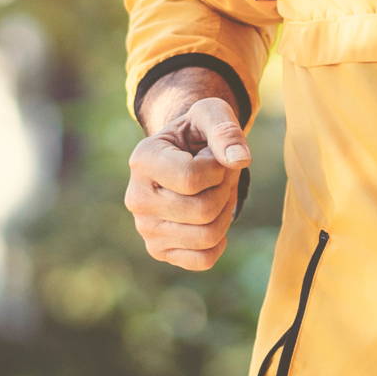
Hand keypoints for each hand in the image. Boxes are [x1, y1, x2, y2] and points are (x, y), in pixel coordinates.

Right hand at [126, 72, 250, 270]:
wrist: (184, 155)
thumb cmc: (198, 133)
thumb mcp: (211, 115)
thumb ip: (225, 130)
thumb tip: (239, 160)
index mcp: (142, 160)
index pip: (191, 178)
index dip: (218, 168)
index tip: (215, 156)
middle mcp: (136, 198)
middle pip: (203, 211)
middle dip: (225, 191)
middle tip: (221, 176)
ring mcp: (145, 229)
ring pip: (206, 237)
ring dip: (225, 213)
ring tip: (217, 193)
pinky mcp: (159, 250)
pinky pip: (203, 260)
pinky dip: (219, 241)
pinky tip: (213, 219)